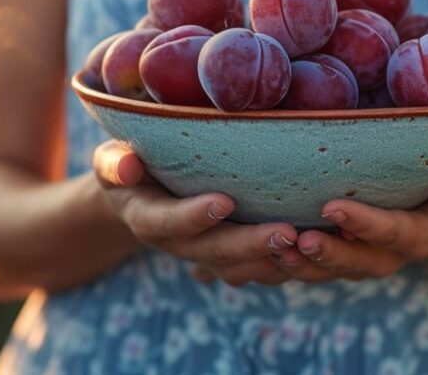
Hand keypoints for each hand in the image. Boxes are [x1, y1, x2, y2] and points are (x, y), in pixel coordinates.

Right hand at [93, 140, 298, 286]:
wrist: (142, 193)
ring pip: (240, 268)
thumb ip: (114, 162)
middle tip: (287, 232)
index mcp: (147, 217)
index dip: (193, 216)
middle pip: (215, 251)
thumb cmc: (130, 163)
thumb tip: (126, 166)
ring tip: (307, 243)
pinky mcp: (231, 256)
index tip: (224, 201)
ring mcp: (205, 254)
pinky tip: (315, 248)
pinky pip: (258, 269)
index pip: (168, 222)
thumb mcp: (112, 158)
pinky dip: (285, 264)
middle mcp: (178, 243)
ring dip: (273, 260)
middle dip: (250, 245)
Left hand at [267, 156, 427, 282]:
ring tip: (271, 245)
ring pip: (329, 268)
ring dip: (299, 262)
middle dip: (326, 253)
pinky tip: (258, 244)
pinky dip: (285, 258)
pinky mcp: (341, 244)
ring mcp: (364, 251)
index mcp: (425, 234)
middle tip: (294, 238)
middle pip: (356, 261)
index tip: (333, 207)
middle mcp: (391, 251)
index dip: (365, 225)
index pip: (394, 233)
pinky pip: (313, 260)